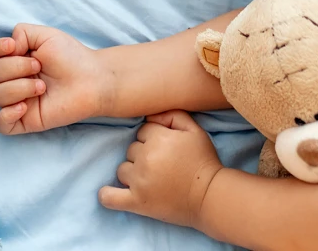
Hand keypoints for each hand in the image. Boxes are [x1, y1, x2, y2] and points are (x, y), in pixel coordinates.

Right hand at [0, 23, 110, 134]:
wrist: (92, 80)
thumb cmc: (71, 57)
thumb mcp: (46, 35)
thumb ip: (21, 33)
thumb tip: (7, 46)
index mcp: (14, 59)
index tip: (14, 47)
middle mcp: (12, 80)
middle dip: (16, 67)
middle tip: (39, 67)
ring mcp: (16, 101)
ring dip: (20, 88)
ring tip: (43, 87)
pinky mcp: (24, 121)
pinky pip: (0, 123)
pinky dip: (8, 114)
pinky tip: (25, 106)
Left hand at [98, 110, 222, 228]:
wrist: (209, 196)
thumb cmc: (204, 161)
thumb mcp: (195, 131)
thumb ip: (173, 115)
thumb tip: (151, 116)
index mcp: (159, 138)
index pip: (142, 132)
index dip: (153, 139)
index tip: (165, 149)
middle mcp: (145, 158)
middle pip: (131, 150)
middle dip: (143, 155)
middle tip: (161, 165)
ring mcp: (139, 181)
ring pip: (122, 169)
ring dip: (132, 173)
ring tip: (150, 179)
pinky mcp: (136, 202)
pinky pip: (109, 197)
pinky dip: (107, 195)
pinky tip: (110, 192)